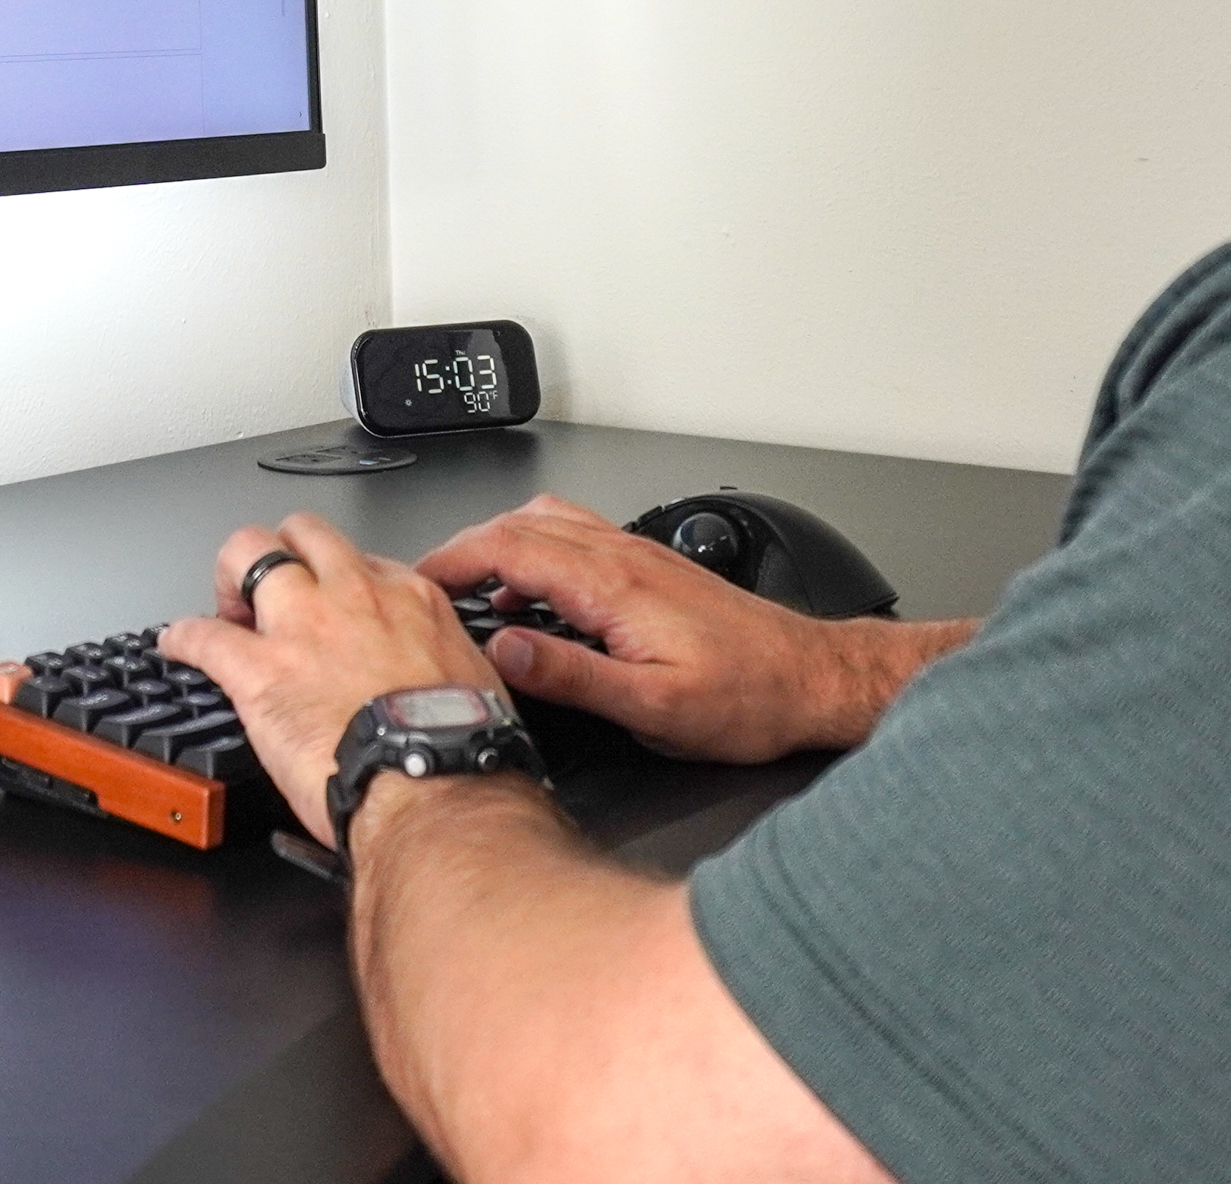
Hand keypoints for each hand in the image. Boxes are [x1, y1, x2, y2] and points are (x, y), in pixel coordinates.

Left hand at [158, 514, 505, 847]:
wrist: (437, 789)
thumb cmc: (460, 752)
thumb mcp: (474, 685)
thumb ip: (442, 663)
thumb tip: (432, 680)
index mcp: (410, 601)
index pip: (363, 561)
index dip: (338, 583)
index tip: (331, 606)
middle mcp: (354, 597)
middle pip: (304, 533)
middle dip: (283, 553)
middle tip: (273, 593)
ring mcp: (303, 627)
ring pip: (249, 550)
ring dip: (230, 575)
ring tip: (225, 605)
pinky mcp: (259, 670)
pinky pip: (202, 634)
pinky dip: (182, 637)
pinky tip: (176, 645)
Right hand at [412, 496, 931, 763]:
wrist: (812, 681)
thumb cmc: (749, 699)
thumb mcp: (654, 709)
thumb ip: (574, 677)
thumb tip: (508, 650)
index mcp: (615, 587)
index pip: (509, 548)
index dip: (452, 561)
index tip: (418, 583)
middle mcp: (625, 558)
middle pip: (520, 524)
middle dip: (463, 549)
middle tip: (431, 587)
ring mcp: (640, 556)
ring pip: (549, 521)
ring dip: (499, 544)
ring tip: (473, 589)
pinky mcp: (653, 566)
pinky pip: (577, 536)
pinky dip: (536, 551)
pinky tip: (536, 593)